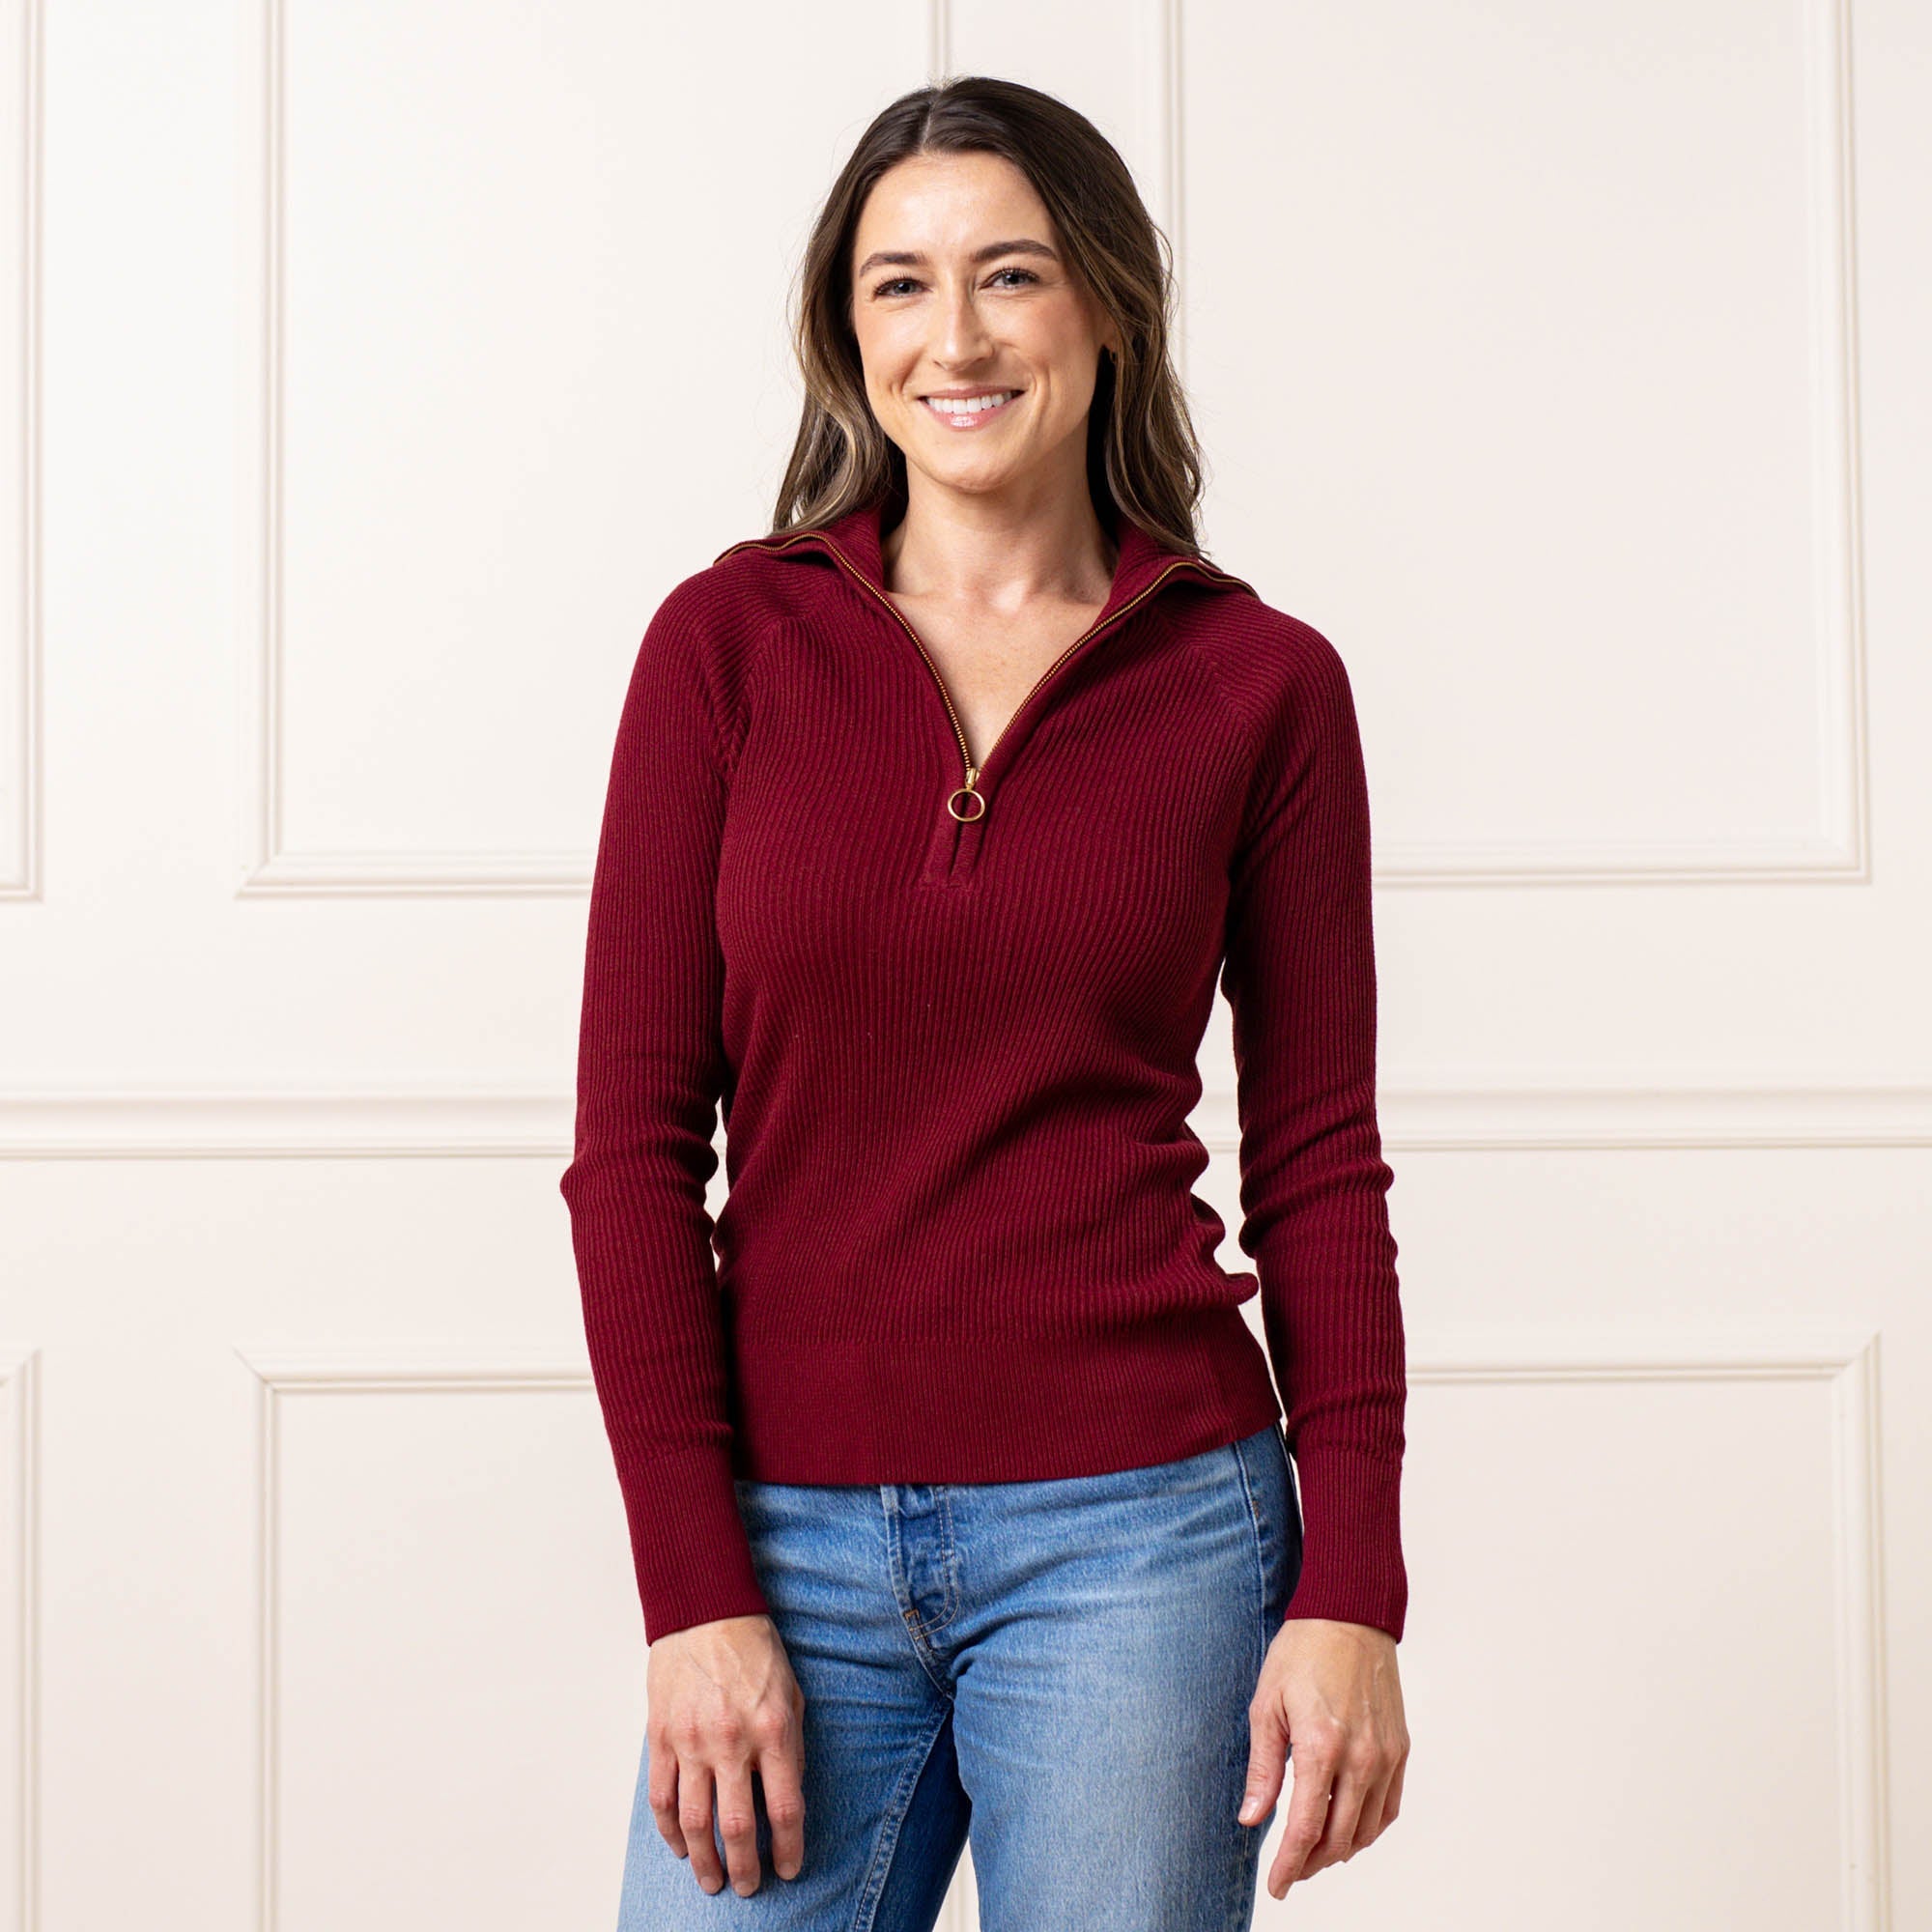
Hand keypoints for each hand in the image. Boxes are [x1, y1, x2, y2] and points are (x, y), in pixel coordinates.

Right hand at [646, 1612, 806, 1895]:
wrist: (706, 1611)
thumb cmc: (755, 1651)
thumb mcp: (791, 1694)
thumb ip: (792, 1746)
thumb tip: (788, 1797)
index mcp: (772, 1730)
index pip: (786, 1808)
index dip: (789, 1848)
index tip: (788, 1869)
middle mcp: (732, 1741)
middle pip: (739, 1826)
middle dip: (745, 1867)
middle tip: (747, 1887)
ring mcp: (692, 1741)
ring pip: (695, 1821)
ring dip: (704, 1860)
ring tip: (712, 1880)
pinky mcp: (662, 1737)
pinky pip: (662, 1797)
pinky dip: (670, 1830)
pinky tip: (681, 1846)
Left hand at [1238, 1616, 1407, 1898]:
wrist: (1350, 1616)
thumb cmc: (1302, 1653)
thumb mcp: (1267, 1705)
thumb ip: (1263, 1768)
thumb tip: (1252, 1819)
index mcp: (1321, 1747)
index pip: (1306, 1829)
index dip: (1289, 1865)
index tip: (1276, 1886)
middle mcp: (1360, 1759)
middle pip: (1338, 1839)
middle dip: (1311, 1864)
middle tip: (1288, 1869)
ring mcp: (1385, 1756)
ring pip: (1365, 1830)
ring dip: (1339, 1850)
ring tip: (1312, 1852)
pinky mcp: (1400, 1749)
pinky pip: (1388, 1808)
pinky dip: (1367, 1829)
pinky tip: (1347, 1828)